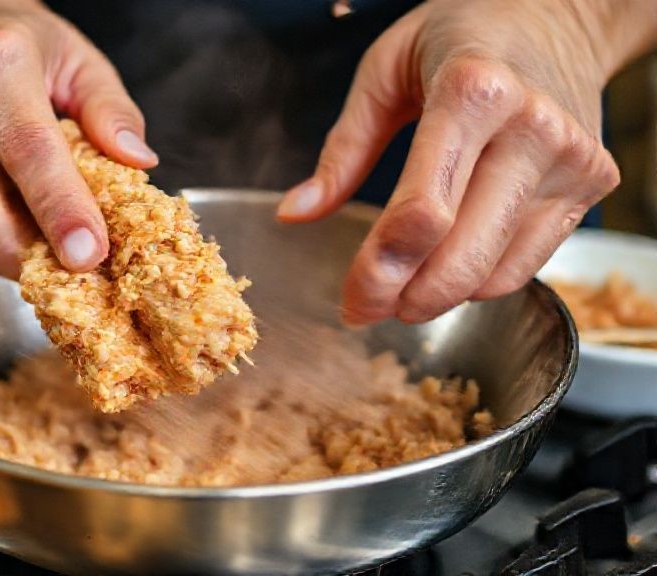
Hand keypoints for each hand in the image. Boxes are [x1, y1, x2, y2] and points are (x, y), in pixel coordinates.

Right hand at [0, 0, 156, 277]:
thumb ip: (111, 110)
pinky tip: (9, 242)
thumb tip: (137, 161)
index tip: (90, 254)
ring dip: (3, 262)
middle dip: (27, 256)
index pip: (29, 150)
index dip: (61, 210)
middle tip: (73, 274)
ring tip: (45, 260)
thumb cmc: (22, 50)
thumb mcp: (81, 62)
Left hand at [277, 0, 654, 324]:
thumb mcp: (384, 72)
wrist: (560, 15)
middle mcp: (531, 126)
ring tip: (403, 292)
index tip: (351, 298)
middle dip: (404, 298)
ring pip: (495, 272)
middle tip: (368, 309)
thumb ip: (343, 149)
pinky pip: (528, 265)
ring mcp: (570, 159)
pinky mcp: (592, 184)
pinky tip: (449, 271)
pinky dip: (480, 284)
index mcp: (473, 90)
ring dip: (439, 298)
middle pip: (460, 254)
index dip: (379, 270)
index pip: (422, 210)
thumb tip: (294, 213)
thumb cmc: (463, 36)